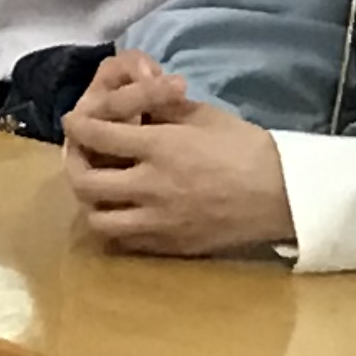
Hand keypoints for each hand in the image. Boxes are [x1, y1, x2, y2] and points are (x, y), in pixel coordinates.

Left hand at [62, 64, 293, 255]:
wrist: (281, 194)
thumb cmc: (245, 146)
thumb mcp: (201, 115)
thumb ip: (159, 110)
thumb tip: (129, 108)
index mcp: (160, 147)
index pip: (99, 135)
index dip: (78, 126)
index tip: (73, 122)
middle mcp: (151, 186)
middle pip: (86, 182)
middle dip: (75, 164)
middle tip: (80, 156)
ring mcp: (159, 222)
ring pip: (99, 219)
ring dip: (92, 202)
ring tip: (100, 188)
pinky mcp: (170, 246)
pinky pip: (125, 241)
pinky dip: (116, 225)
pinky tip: (124, 211)